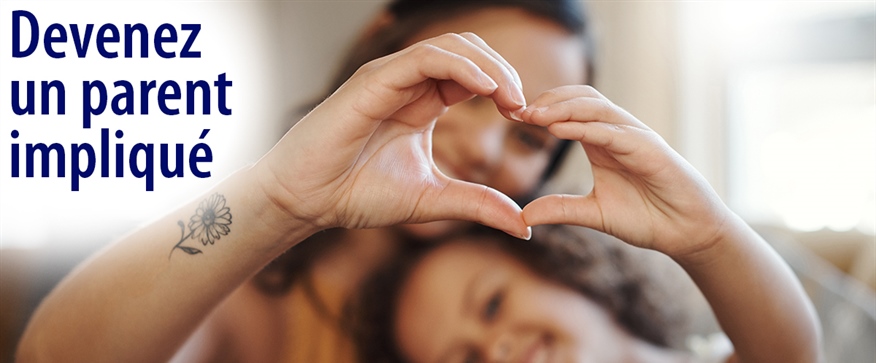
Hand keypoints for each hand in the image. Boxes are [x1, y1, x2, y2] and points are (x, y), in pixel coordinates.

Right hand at [256, 33, 530, 238]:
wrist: (307, 201)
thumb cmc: (356, 194)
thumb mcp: (432, 199)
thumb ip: (477, 204)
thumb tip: (524, 226)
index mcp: (422, 103)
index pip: (473, 75)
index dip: (504, 88)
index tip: (525, 118)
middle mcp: (408, 83)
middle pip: (468, 53)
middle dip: (504, 72)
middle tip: (524, 106)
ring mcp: (390, 77)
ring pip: (451, 47)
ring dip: (489, 66)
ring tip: (512, 97)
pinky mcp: (374, 80)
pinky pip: (425, 59)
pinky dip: (460, 67)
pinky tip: (486, 89)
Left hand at [520, 86, 731, 256]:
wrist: (686, 233)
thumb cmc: (646, 218)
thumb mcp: (593, 214)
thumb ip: (561, 209)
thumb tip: (523, 216)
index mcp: (601, 142)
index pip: (569, 110)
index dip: (541, 109)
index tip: (510, 116)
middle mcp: (617, 133)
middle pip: (580, 98)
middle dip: (548, 100)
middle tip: (517, 111)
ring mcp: (635, 137)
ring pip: (596, 108)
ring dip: (562, 108)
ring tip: (533, 115)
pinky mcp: (649, 149)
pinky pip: (613, 132)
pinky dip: (585, 127)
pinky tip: (559, 129)